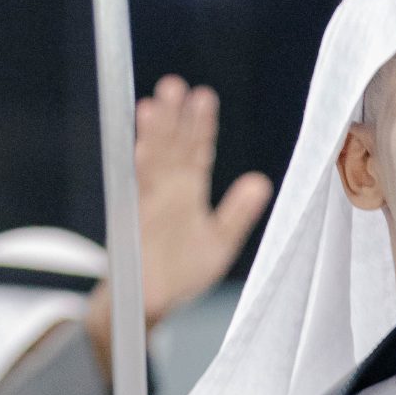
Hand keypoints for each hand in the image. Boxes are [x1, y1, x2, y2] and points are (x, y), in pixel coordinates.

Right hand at [83, 77, 271, 377]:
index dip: (200, 128)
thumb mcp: (219, 244)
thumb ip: (237, 214)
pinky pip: (138, 196)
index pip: (196, 155)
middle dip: (172, 119)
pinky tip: (141, 148)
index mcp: (188, 195)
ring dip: (153, 136)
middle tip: (175, 86)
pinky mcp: (135, 227)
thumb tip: (261, 182)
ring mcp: (148, 208)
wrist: (146, 308)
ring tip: (154, 104)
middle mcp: (167, 195)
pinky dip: (139, 173)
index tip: (203, 97)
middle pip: (171, 150)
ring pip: (151, 164)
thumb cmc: (180, 275)